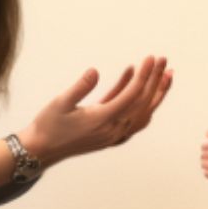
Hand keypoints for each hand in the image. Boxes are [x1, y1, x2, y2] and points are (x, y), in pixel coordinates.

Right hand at [21, 56, 172, 165]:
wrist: (41, 150)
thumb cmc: (48, 125)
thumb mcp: (60, 103)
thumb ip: (80, 87)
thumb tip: (94, 71)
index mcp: (103, 120)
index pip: (132, 96)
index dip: (144, 76)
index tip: (151, 58)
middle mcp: (113, 129)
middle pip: (143, 103)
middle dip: (156, 81)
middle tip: (164, 61)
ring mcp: (114, 134)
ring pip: (143, 113)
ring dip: (155, 94)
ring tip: (165, 74)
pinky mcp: (110, 135)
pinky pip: (132, 117)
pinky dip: (139, 101)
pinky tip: (132, 79)